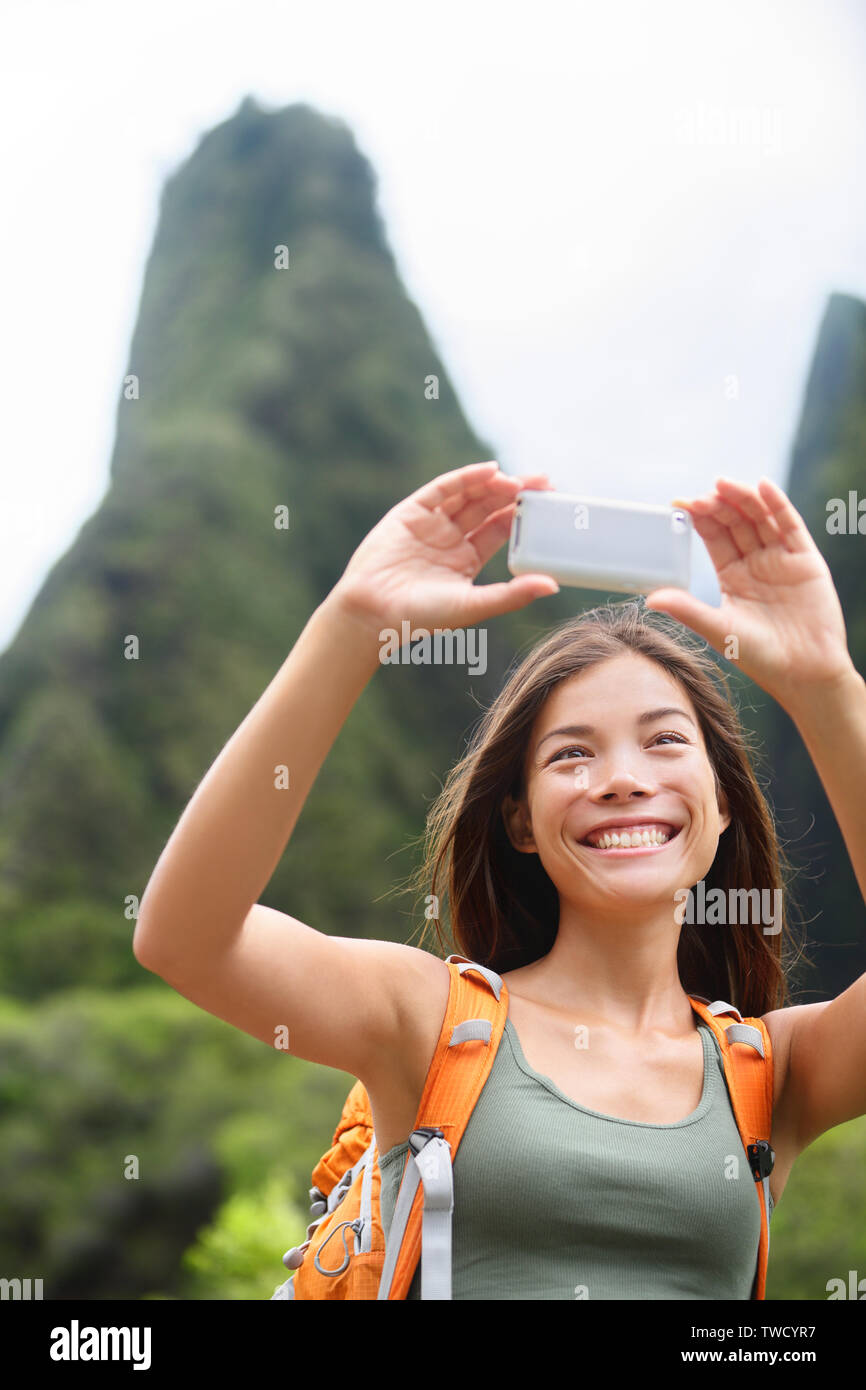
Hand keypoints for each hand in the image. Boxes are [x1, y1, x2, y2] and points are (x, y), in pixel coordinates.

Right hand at [331, 461, 559, 635]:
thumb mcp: (474, 605)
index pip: (500, 529)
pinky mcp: (411, 512)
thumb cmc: (422, 617)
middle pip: (488, 507)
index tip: (549, 503)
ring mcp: (430, 523)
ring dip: (494, 484)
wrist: (373, 613)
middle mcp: (450, 538)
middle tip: (544, 483)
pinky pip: (442, 489)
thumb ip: (513, 594)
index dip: (522, 515)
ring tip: (519, 480)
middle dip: (515, 493)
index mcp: (466, 559)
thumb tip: (554, 584)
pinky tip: (489, 471)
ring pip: (468, 495)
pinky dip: (466, 477)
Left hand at [643, 475, 853, 707]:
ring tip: (725, 484)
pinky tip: (763, 486)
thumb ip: (688, 610)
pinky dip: (778, 505)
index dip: (699, 519)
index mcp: (732, 576)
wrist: (804, 673)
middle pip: (735, 522)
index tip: (679, 504)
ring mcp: (781, 559)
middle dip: (719, 505)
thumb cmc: (760, 657)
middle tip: (702, 495)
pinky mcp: (806, 559)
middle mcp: (755, 562)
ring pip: (760, 518)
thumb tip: (650, 599)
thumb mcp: (718, 630)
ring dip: (743, 499)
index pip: (713, 537)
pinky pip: (790, 526)